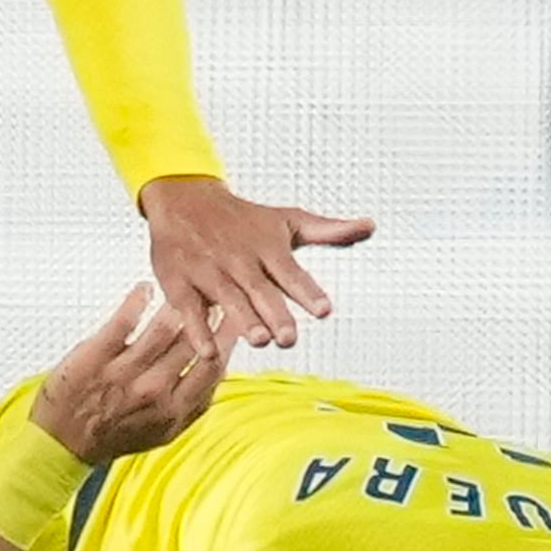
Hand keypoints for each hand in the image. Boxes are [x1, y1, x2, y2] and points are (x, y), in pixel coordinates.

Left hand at [26, 285, 225, 464]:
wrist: (62, 442)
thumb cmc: (111, 435)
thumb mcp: (162, 433)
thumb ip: (192, 407)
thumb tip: (218, 377)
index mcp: (173, 411)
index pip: (212, 367)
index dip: (227, 338)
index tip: (235, 320)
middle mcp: (152, 392)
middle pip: (192, 343)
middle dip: (207, 315)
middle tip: (212, 295)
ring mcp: (124, 373)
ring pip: (163, 328)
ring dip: (176, 305)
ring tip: (181, 291)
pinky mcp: (96, 355)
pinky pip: (124, 320)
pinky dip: (137, 299)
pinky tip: (144, 290)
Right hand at [137, 177, 368, 351]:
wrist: (185, 200)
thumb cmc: (244, 219)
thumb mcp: (288, 220)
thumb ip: (329, 231)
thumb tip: (370, 226)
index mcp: (268, 246)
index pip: (291, 272)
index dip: (307, 292)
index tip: (324, 310)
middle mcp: (239, 259)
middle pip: (260, 290)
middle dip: (274, 313)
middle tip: (289, 338)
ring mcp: (209, 271)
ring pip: (228, 299)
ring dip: (243, 319)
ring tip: (260, 339)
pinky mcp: (180, 284)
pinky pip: (189, 309)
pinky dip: (197, 329)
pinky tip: (208, 350)